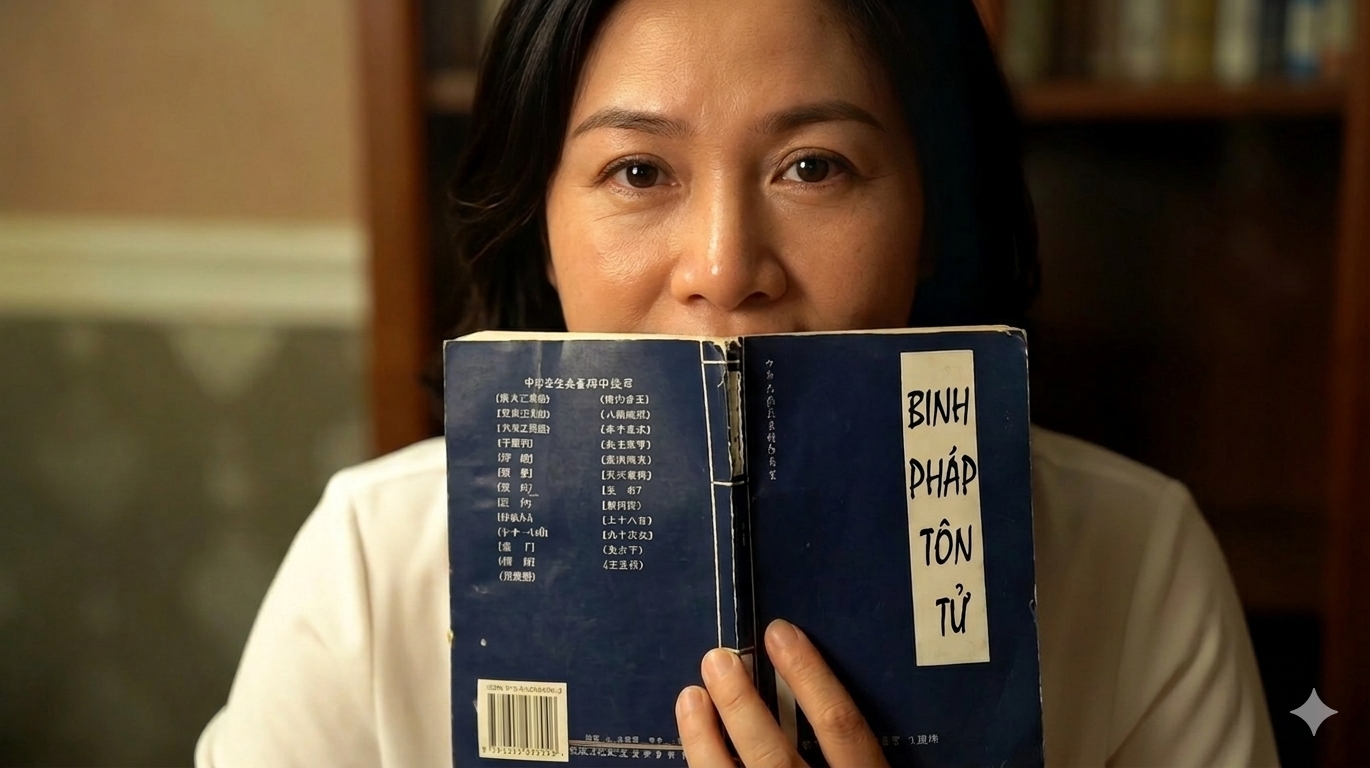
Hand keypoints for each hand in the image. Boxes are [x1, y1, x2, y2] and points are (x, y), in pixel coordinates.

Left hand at [675, 618, 887, 767]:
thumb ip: (856, 747)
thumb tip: (821, 690)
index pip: (840, 726)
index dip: (809, 675)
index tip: (780, 632)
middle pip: (774, 754)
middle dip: (741, 705)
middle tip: (718, 658)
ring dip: (704, 736)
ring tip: (692, 694)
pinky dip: (699, 759)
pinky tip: (692, 736)